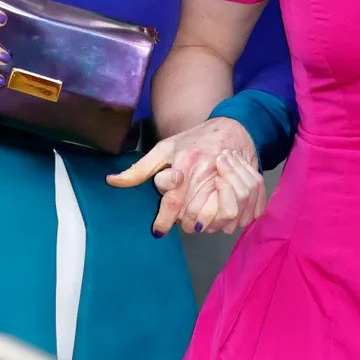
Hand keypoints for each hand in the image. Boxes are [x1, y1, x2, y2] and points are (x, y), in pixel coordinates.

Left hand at [107, 117, 261, 235]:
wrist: (234, 128)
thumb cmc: (195, 140)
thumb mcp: (164, 149)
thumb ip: (139, 169)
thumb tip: (110, 181)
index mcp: (186, 163)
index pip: (173, 201)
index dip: (165, 219)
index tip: (158, 231)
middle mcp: (208, 173)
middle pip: (194, 218)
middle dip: (186, 222)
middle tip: (183, 215)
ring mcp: (231, 181)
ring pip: (217, 223)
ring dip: (207, 225)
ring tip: (200, 215)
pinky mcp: (248, 190)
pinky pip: (238, 219)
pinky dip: (227, 221)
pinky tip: (219, 212)